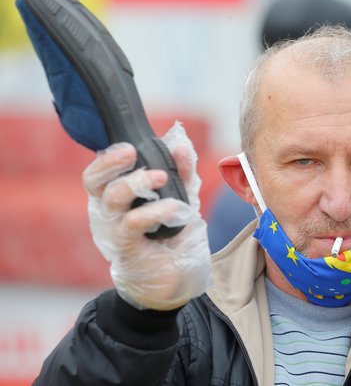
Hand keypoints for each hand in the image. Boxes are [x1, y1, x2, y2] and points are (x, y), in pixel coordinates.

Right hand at [83, 122, 210, 310]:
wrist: (173, 280)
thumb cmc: (170, 236)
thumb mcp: (179, 198)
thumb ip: (181, 173)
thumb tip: (182, 145)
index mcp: (115, 196)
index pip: (99, 172)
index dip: (107, 157)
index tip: (129, 145)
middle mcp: (108, 211)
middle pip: (93, 181)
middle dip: (109, 162)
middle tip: (132, 152)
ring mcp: (114, 229)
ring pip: (112, 198)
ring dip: (137, 183)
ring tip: (161, 177)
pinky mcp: (126, 247)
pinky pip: (132, 223)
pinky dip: (155, 211)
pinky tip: (176, 208)